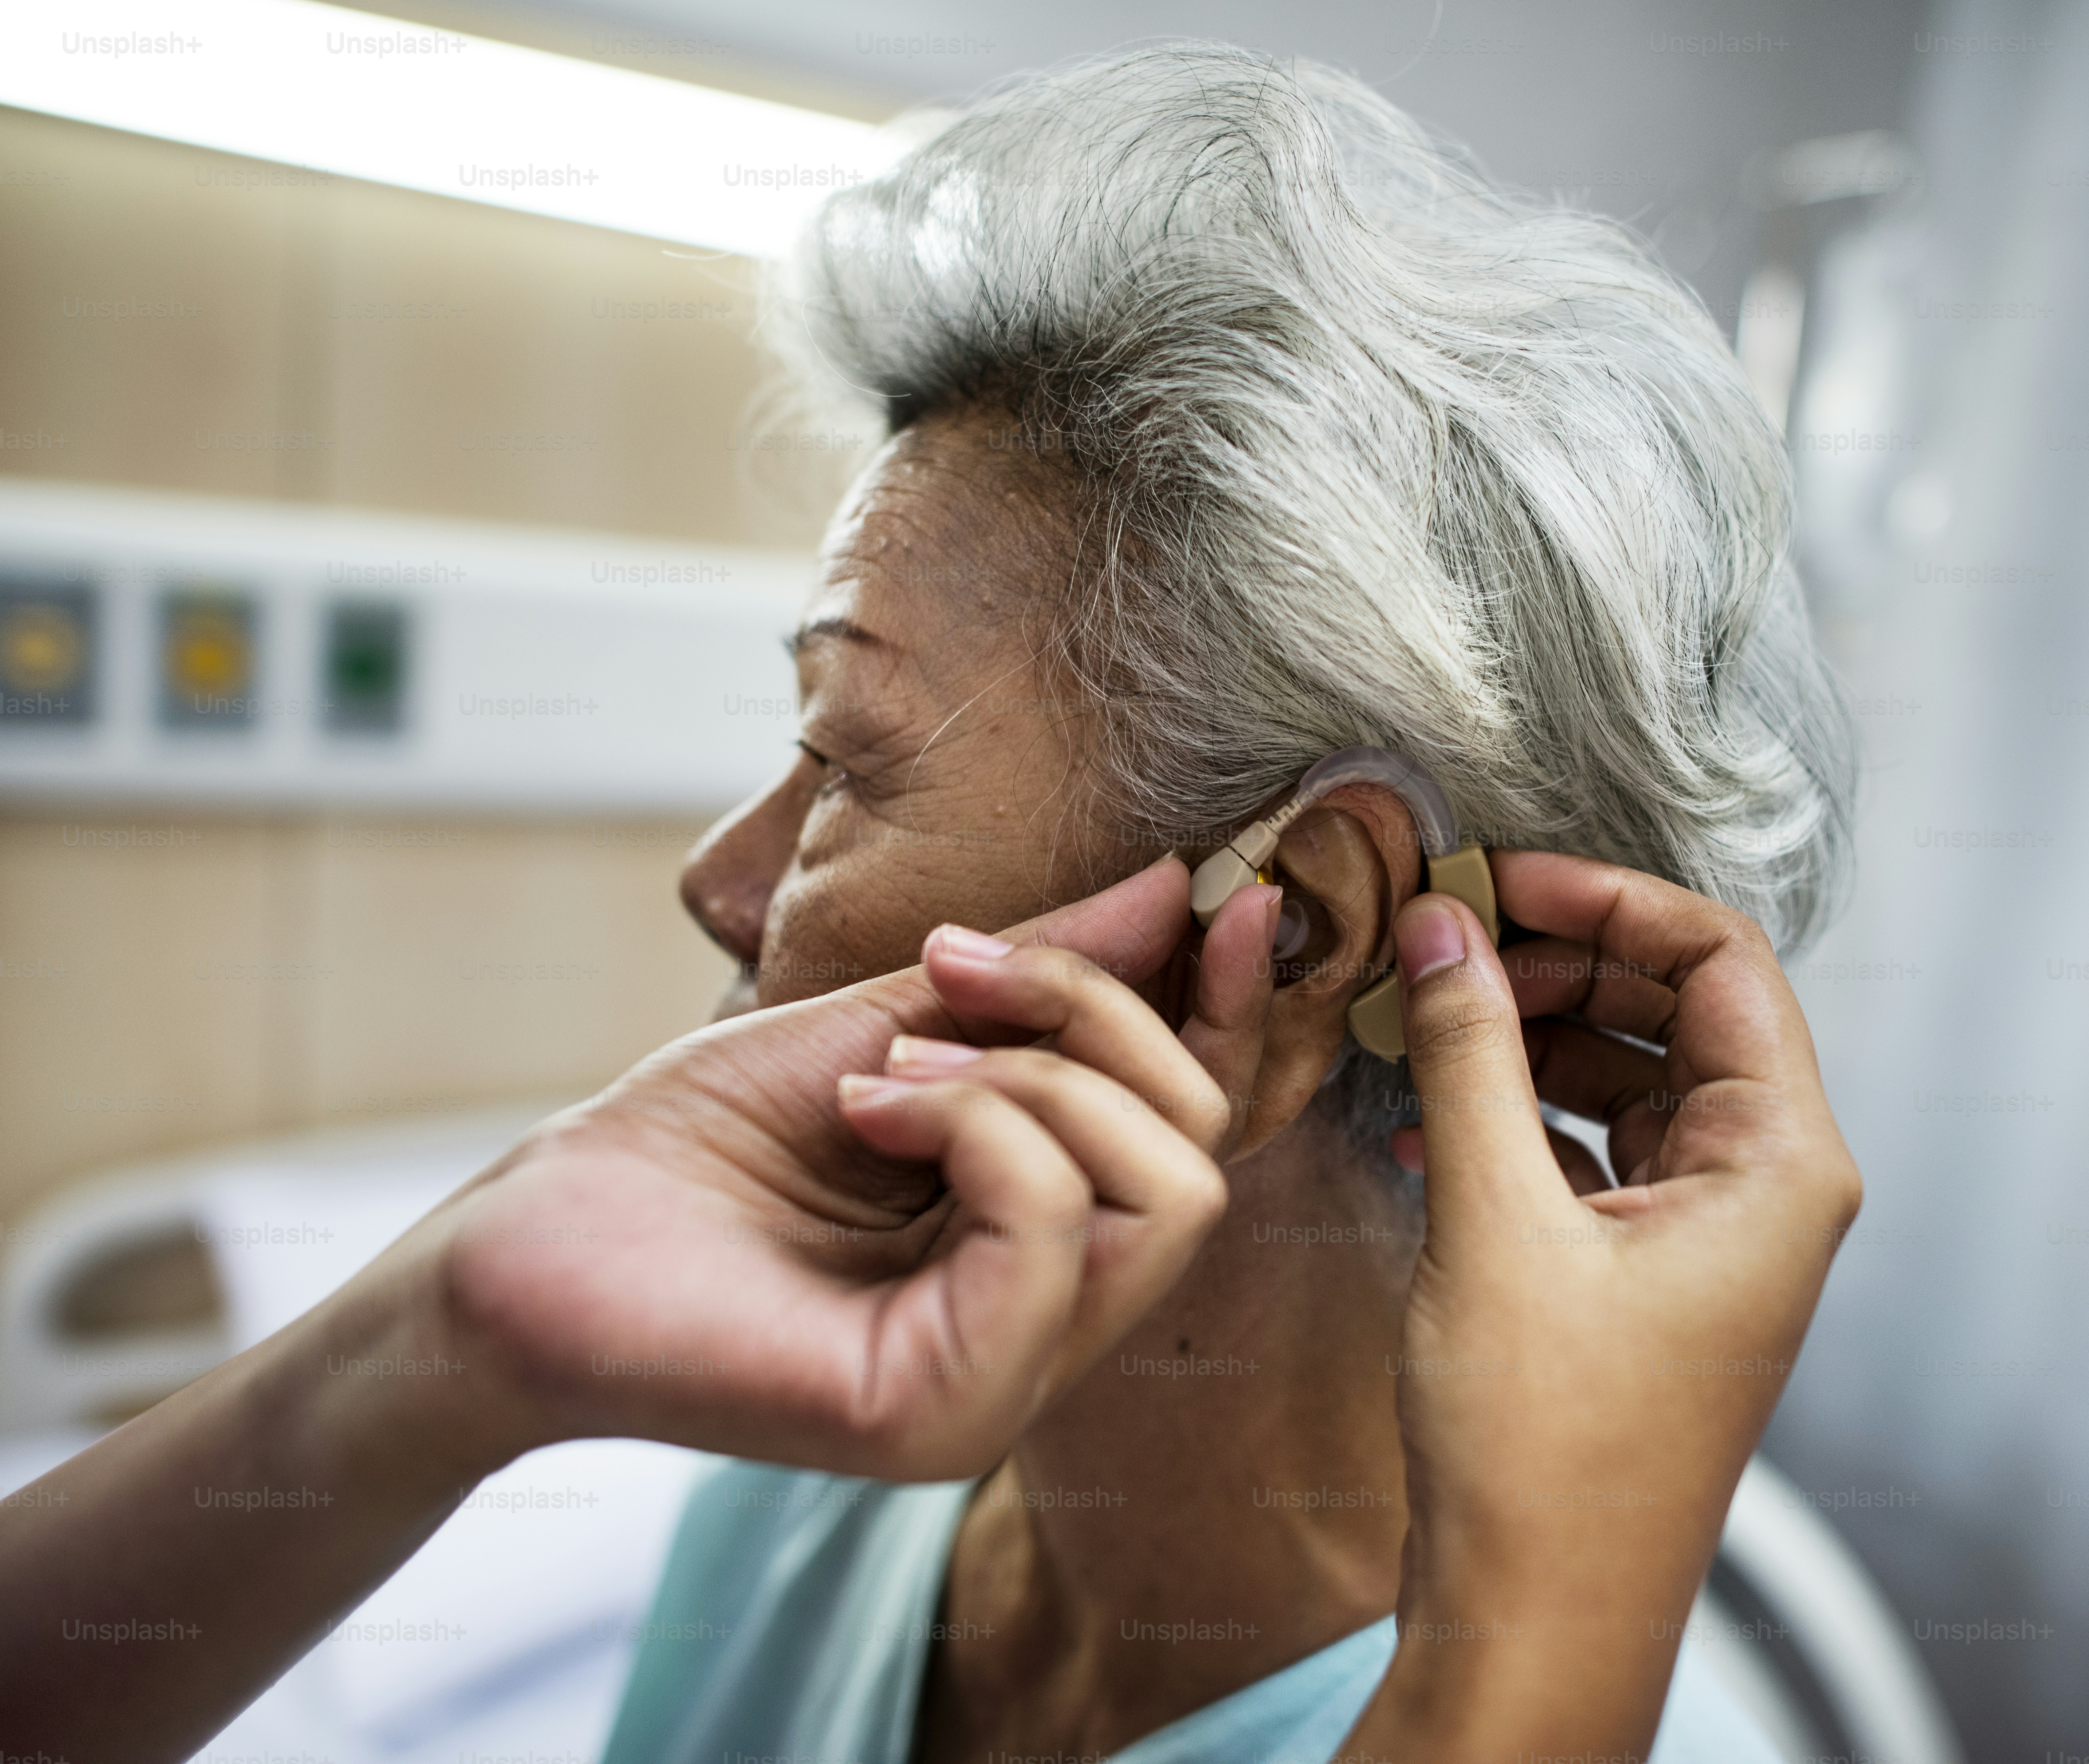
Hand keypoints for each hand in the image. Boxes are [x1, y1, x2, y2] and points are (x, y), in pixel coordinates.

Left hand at [431, 853, 1280, 1480]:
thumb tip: (1174, 888)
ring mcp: (1008, 1381)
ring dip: (1025, 1078)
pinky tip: (868, 1115)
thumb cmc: (698, 1144)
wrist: (535, 1239)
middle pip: (1200, 1152)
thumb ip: (1036, 980)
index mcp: (1041, 1241)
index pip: (1202, 1136)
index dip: (1233, 1014)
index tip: (1236, 894)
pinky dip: (975, 1130)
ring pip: (1160, 1189)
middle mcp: (1048, 1326)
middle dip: (1095, 1022)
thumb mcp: (888, 1022)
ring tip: (884, 1076)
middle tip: (948, 983)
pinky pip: (1052, 1229)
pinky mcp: (948, 1409)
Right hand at [1349, 851, 1862, 1757]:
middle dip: (1559, 965)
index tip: (1500, 878)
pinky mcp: (1649, 1271)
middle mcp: (1765, 1188)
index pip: (1718, 961)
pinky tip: (1432, 1110)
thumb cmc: (1546, 1450)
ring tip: (1425, 1015)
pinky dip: (1519, 1114)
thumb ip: (1471, 1056)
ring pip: (1628, 1077)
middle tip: (1445, 940)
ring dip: (1528, 1038)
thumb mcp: (1494, 1222)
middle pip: (1676, 1010)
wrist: (1540, 1615)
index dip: (1607, 902)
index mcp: (1781, 1165)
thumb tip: (1443, 931)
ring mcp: (1710, 1233)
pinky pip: (1595, 1147)